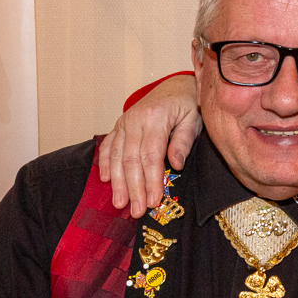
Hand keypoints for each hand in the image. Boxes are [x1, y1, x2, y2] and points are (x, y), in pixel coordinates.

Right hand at [99, 75, 200, 216]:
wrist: (175, 86)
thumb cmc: (188, 105)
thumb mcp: (193, 120)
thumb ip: (184, 142)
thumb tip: (176, 165)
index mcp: (155, 118)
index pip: (151, 155)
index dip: (151, 180)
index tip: (154, 201)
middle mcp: (135, 120)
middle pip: (131, 160)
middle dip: (133, 188)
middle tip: (136, 211)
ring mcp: (124, 122)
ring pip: (117, 156)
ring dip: (117, 182)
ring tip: (120, 203)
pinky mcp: (119, 125)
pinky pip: (109, 145)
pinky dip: (105, 162)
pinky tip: (105, 179)